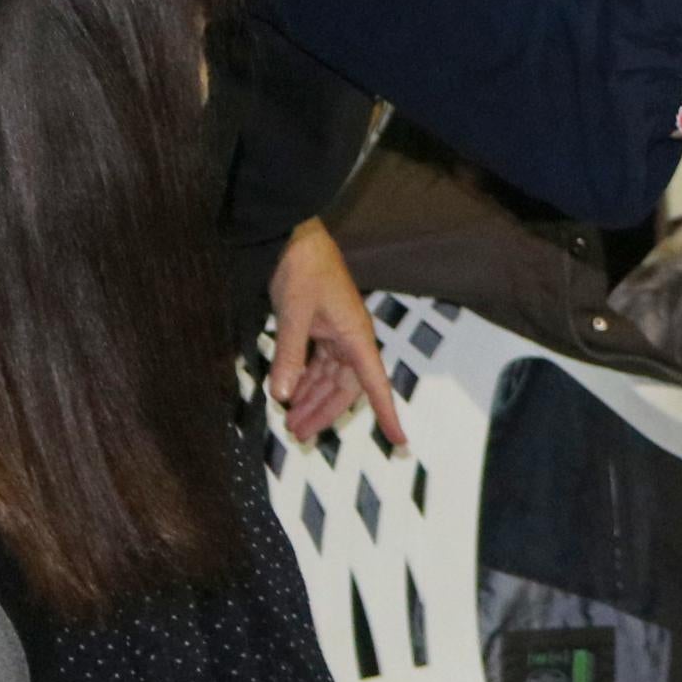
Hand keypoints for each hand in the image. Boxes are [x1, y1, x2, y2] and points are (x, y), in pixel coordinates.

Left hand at [265, 221, 403, 449]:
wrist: (294, 239)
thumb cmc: (304, 270)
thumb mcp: (294, 314)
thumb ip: (290, 356)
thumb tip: (282, 395)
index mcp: (356, 337)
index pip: (375, 384)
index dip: (387, 413)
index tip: (399, 441)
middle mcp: (351, 340)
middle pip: (345, 388)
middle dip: (324, 412)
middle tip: (299, 434)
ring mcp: (335, 334)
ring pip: (329, 378)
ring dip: (311, 399)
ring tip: (290, 421)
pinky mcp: (320, 329)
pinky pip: (317, 363)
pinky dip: (304, 379)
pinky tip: (290, 392)